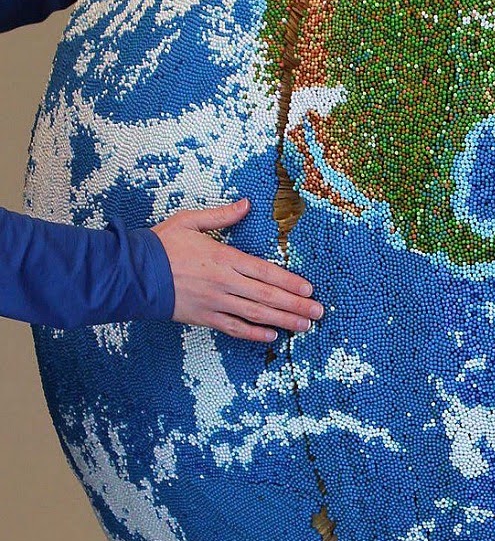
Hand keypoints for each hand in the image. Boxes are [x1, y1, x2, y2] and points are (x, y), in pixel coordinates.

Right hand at [151, 199, 323, 341]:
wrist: (131, 273)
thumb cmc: (160, 245)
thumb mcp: (191, 221)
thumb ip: (222, 215)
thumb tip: (246, 204)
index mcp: (224, 258)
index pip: (265, 272)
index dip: (289, 282)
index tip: (309, 289)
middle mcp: (224, 283)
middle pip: (267, 297)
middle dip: (296, 306)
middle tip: (318, 313)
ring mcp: (215, 303)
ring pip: (255, 315)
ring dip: (283, 321)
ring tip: (304, 326)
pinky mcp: (203, 318)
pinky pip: (233, 328)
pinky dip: (253, 334)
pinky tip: (271, 336)